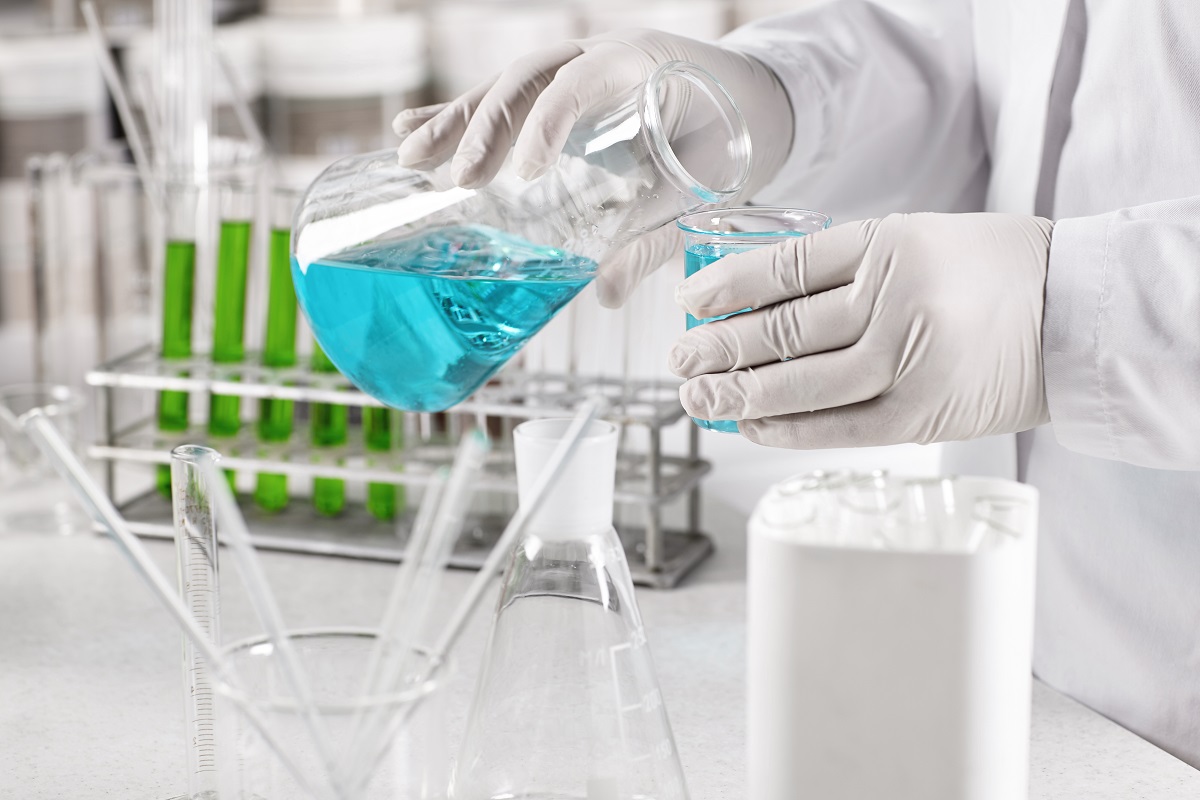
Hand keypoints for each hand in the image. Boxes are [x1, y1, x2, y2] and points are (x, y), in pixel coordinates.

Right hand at [393, 29, 792, 307]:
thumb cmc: (724, 140)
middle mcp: (594, 56)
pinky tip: (410, 133)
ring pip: (501, 87)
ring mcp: (569, 69)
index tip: (524, 175)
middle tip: (457, 178)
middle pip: (524, 79)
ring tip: (410, 157)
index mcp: (637, 64)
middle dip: (483, 126)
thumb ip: (652, 238)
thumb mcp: (696, 190)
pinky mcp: (552, 91)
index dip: (546, 126)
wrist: (743, 102)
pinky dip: (455, 115)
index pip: (578, 83)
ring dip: (455, 121)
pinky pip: (499, 100)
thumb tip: (607, 295)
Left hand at [669, 213, 1054, 447]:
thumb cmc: (988, 273)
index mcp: (891, 243)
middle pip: (783, 329)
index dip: (727, 287)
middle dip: (719, 348)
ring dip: (740, 394)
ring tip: (698, 397)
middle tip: (678, 360)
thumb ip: (844, 266)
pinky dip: (786, 429)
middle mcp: (895, 299)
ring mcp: (909, 360)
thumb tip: (755, 301)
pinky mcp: (921, 414)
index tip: (690, 302)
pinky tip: (749, 426)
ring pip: (801, 382)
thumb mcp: (917, 238)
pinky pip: (836, 427)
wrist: (1072, 315)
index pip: (785, 266)